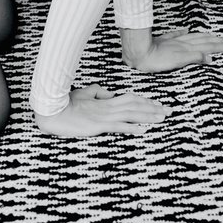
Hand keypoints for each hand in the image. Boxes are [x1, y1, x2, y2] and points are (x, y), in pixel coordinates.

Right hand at [33, 84, 168, 137]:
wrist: (53, 111)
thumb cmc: (66, 103)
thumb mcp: (84, 93)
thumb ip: (98, 92)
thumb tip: (110, 93)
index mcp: (105, 100)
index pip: (130, 99)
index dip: (145, 101)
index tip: (158, 104)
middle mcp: (108, 106)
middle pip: (135, 105)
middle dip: (153, 108)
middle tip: (169, 111)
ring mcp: (104, 116)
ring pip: (131, 114)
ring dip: (148, 116)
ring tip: (162, 119)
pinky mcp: (98, 125)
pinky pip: (117, 126)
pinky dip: (131, 128)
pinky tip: (142, 130)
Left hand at [121, 27, 222, 72]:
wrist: (138, 53)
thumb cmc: (155, 61)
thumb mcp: (177, 62)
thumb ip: (194, 58)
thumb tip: (210, 58)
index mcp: (187, 49)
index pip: (210, 46)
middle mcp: (183, 43)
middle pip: (205, 41)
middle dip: (220, 41)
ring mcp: (174, 41)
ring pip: (195, 37)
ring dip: (207, 37)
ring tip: (215, 36)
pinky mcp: (165, 41)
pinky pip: (178, 34)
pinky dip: (185, 33)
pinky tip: (187, 30)